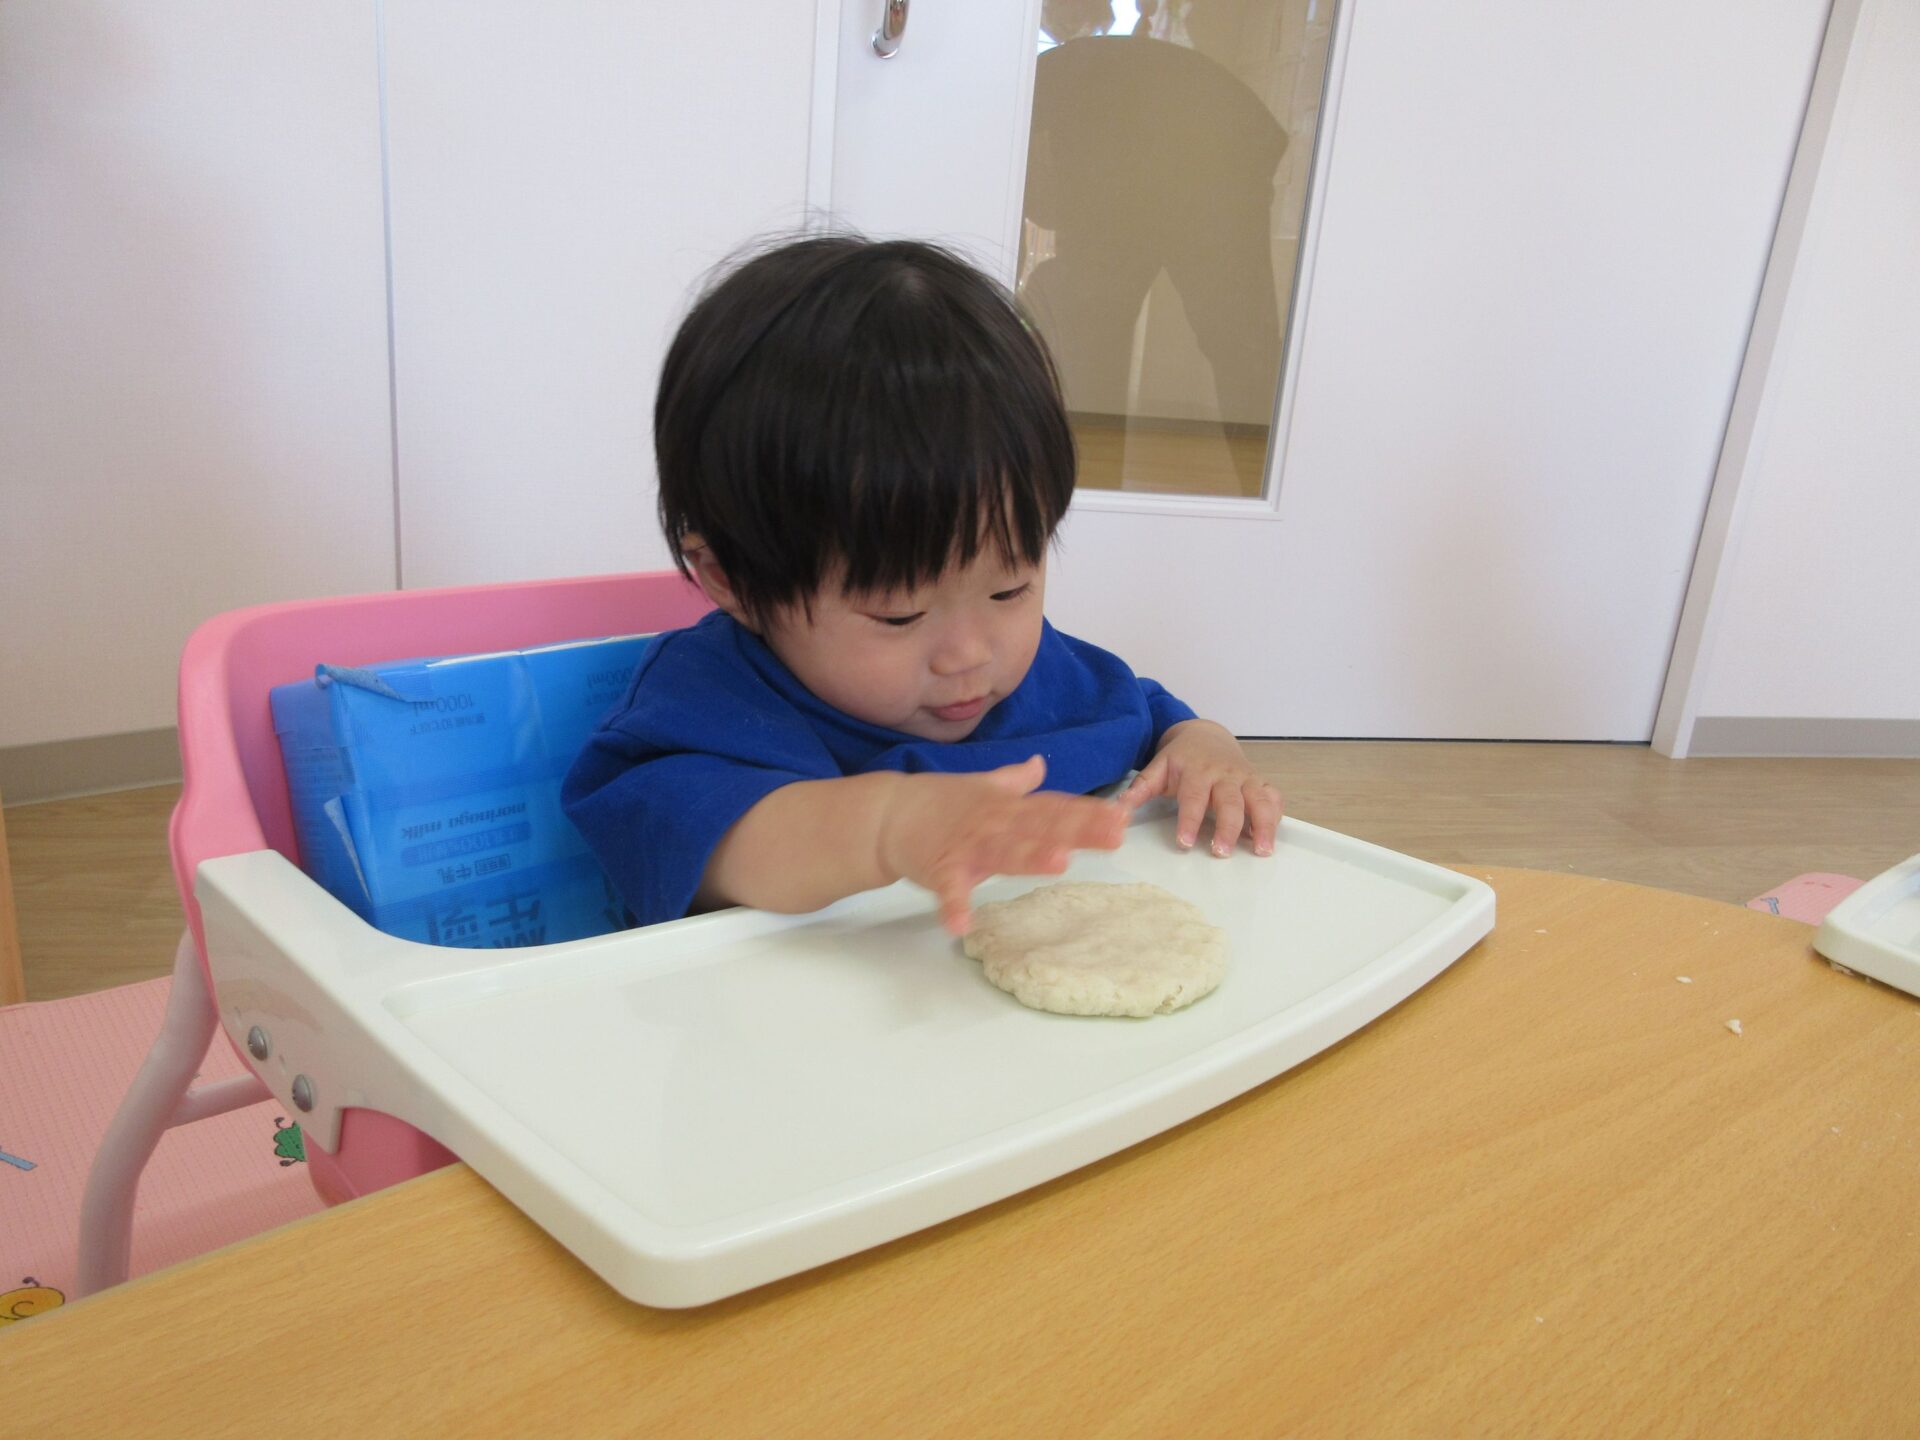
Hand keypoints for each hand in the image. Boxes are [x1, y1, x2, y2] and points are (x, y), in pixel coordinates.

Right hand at [878, 756, 1126, 934]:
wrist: (887, 814)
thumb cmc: (940, 803)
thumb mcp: (982, 788)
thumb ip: (1015, 781)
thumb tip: (1040, 764)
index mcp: (1007, 808)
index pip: (1054, 809)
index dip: (1087, 813)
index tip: (1122, 817)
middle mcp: (993, 824)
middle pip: (1040, 827)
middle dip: (1076, 831)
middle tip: (1113, 835)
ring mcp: (966, 846)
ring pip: (1003, 852)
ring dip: (1029, 857)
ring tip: (1059, 863)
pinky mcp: (938, 868)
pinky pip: (947, 890)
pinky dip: (953, 906)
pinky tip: (962, 924)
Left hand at [1120, 719, 1282, 857]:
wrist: (1207, 734)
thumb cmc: (1182, 758)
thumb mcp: (1158, 767)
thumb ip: (1141, 788)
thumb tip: (1118, 808)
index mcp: (1197, 771)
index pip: (1194, 797)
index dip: (1190, 820)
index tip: (1185, 842)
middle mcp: (1224, 775)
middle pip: (1230, 802)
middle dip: (1227, 828)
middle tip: (1221, 852)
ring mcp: (1245, 778)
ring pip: (1259, 800)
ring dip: (1263, 825)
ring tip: (1261, 850)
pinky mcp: (1259, 782)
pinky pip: (1274, 797)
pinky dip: (1277, 816)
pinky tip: (1272, 836)